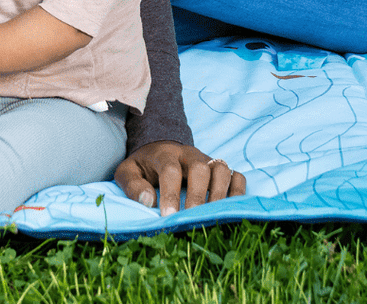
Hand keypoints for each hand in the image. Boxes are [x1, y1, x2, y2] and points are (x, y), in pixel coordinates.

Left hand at [114, 141, 245, 215]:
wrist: (160, 148)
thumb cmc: (144, 167)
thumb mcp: (127, 172)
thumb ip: (133, 185)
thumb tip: (149, 202)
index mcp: (165, 154)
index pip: (171, 170)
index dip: (171, 194)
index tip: (168, 216)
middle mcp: (190, 155)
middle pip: (201, 168)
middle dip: (198, 195)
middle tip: (192, 218)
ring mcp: (208, 161)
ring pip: (222, 170)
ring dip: (220, 195)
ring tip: (212, 216)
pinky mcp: (221, 170)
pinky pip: (238, 176)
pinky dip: (238, 192)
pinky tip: (230, 210)